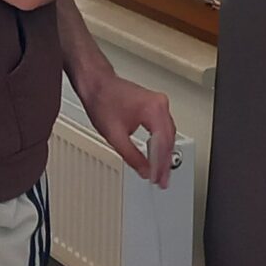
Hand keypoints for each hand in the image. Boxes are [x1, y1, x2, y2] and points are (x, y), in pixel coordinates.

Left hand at [76, 69, 175, 187]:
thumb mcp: (115, 135)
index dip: (160, 165)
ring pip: (168, 134)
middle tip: (162, 180)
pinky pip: (164, 127)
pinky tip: (157, 154)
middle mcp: (160, 104)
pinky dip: (161, 143)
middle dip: (165, 162)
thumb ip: (132, 156)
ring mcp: (159, 103)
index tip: (158, 179)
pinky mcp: (155, 105)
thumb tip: (144, 170)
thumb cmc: (102, 101)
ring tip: (160, 171)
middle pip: (169, 139)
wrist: (96, 85)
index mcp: (154, 110)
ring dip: (164, 153)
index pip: (163, 144)